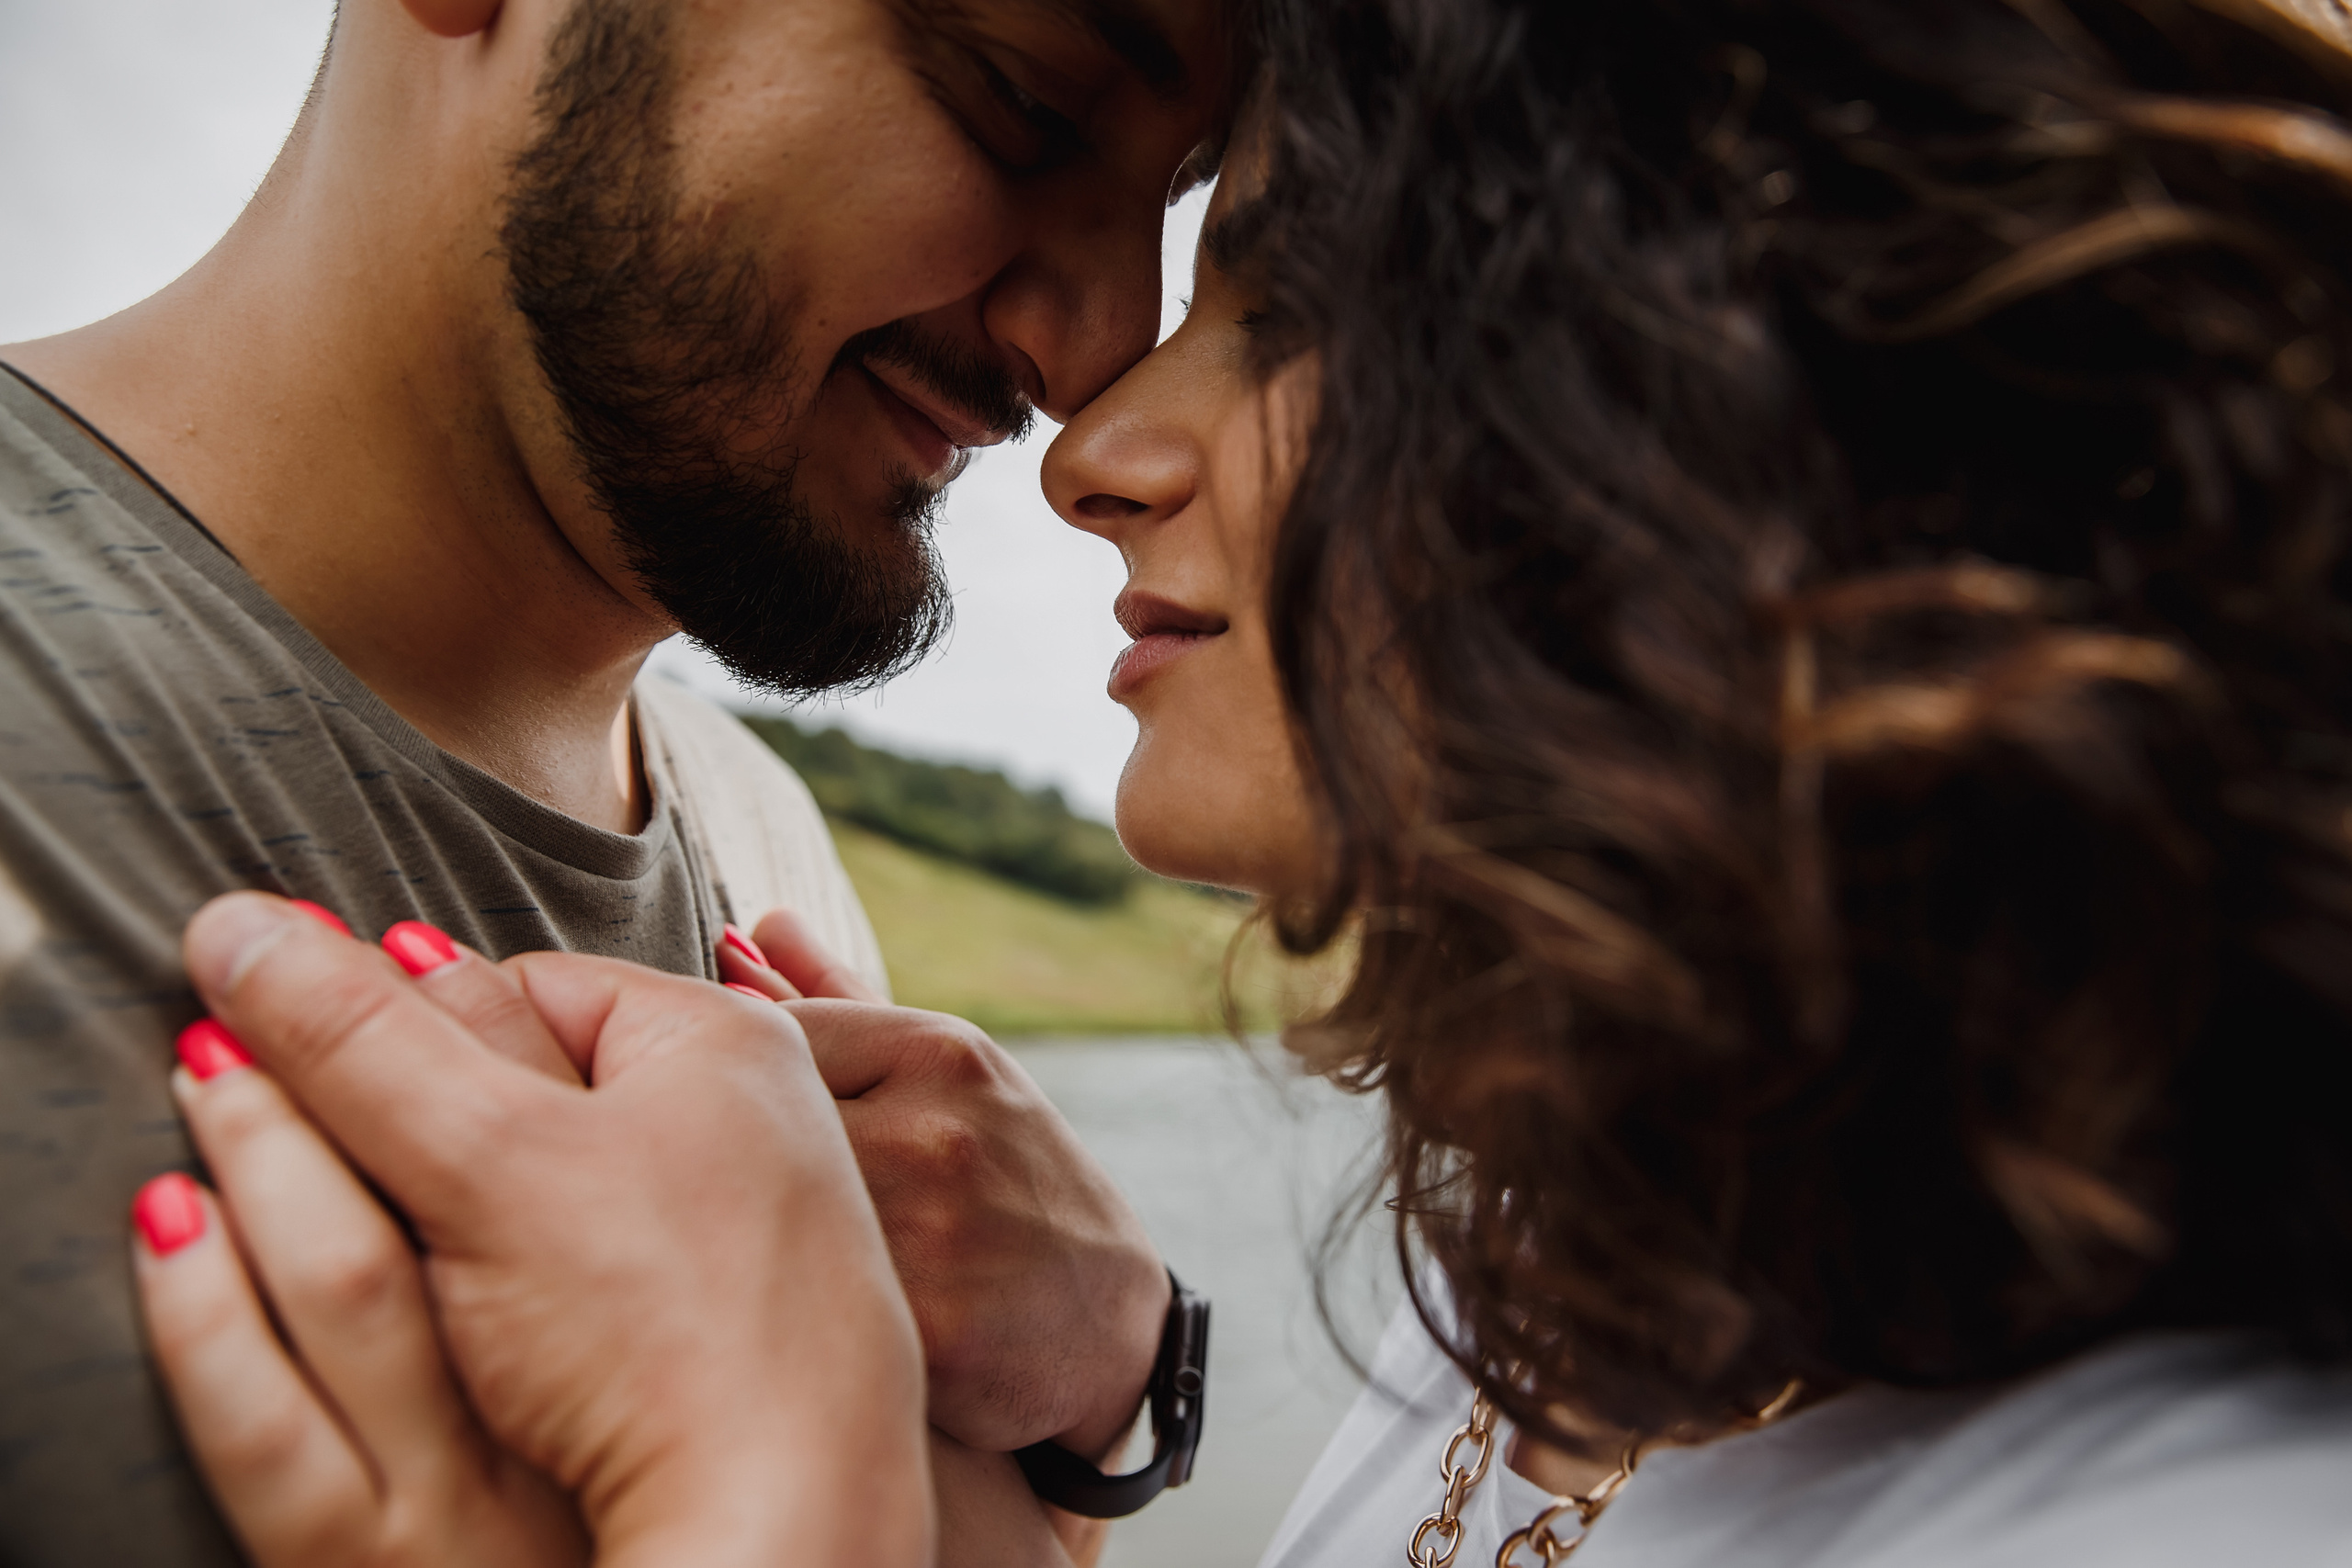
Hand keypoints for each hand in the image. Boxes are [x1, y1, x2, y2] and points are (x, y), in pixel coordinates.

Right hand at [164, 893, 933, 1567]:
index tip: (348, 1112)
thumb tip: (231, 920)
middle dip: (444, 1127)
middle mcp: (760, 1110)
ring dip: (483, 1217)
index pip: (514, 986)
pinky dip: (551, 1296)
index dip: (407, 1043)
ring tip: (468, 1291)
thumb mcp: (486, 1167)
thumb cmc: (661, 1327)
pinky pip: (610, 1275)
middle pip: (539, 1077)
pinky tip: (535, 1348)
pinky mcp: (743, 1321)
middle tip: (410, 1208)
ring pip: (567, 1184)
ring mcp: (763, 1219)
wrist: (792, 1521)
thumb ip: (355, 1044)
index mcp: (721, 1037)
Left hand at [723, 907, 1170, 1462]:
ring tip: (761, 1264)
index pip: (768, 1037)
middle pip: (754, 1126)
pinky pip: (793, 1306)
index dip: (736, 1091)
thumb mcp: (945, 1078)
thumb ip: (839, 998)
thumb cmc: (1010, 1185)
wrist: (1112, 1327)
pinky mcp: (921, 1331)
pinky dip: (774, 1311)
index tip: (745, 1131)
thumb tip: (755, 922)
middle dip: (728, 1165)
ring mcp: (928, 1229)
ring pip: (761, 1217)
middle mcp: (934, 1128)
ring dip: (742, 1239)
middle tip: (731, 1204)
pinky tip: (788, 1325)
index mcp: (939, 1052)